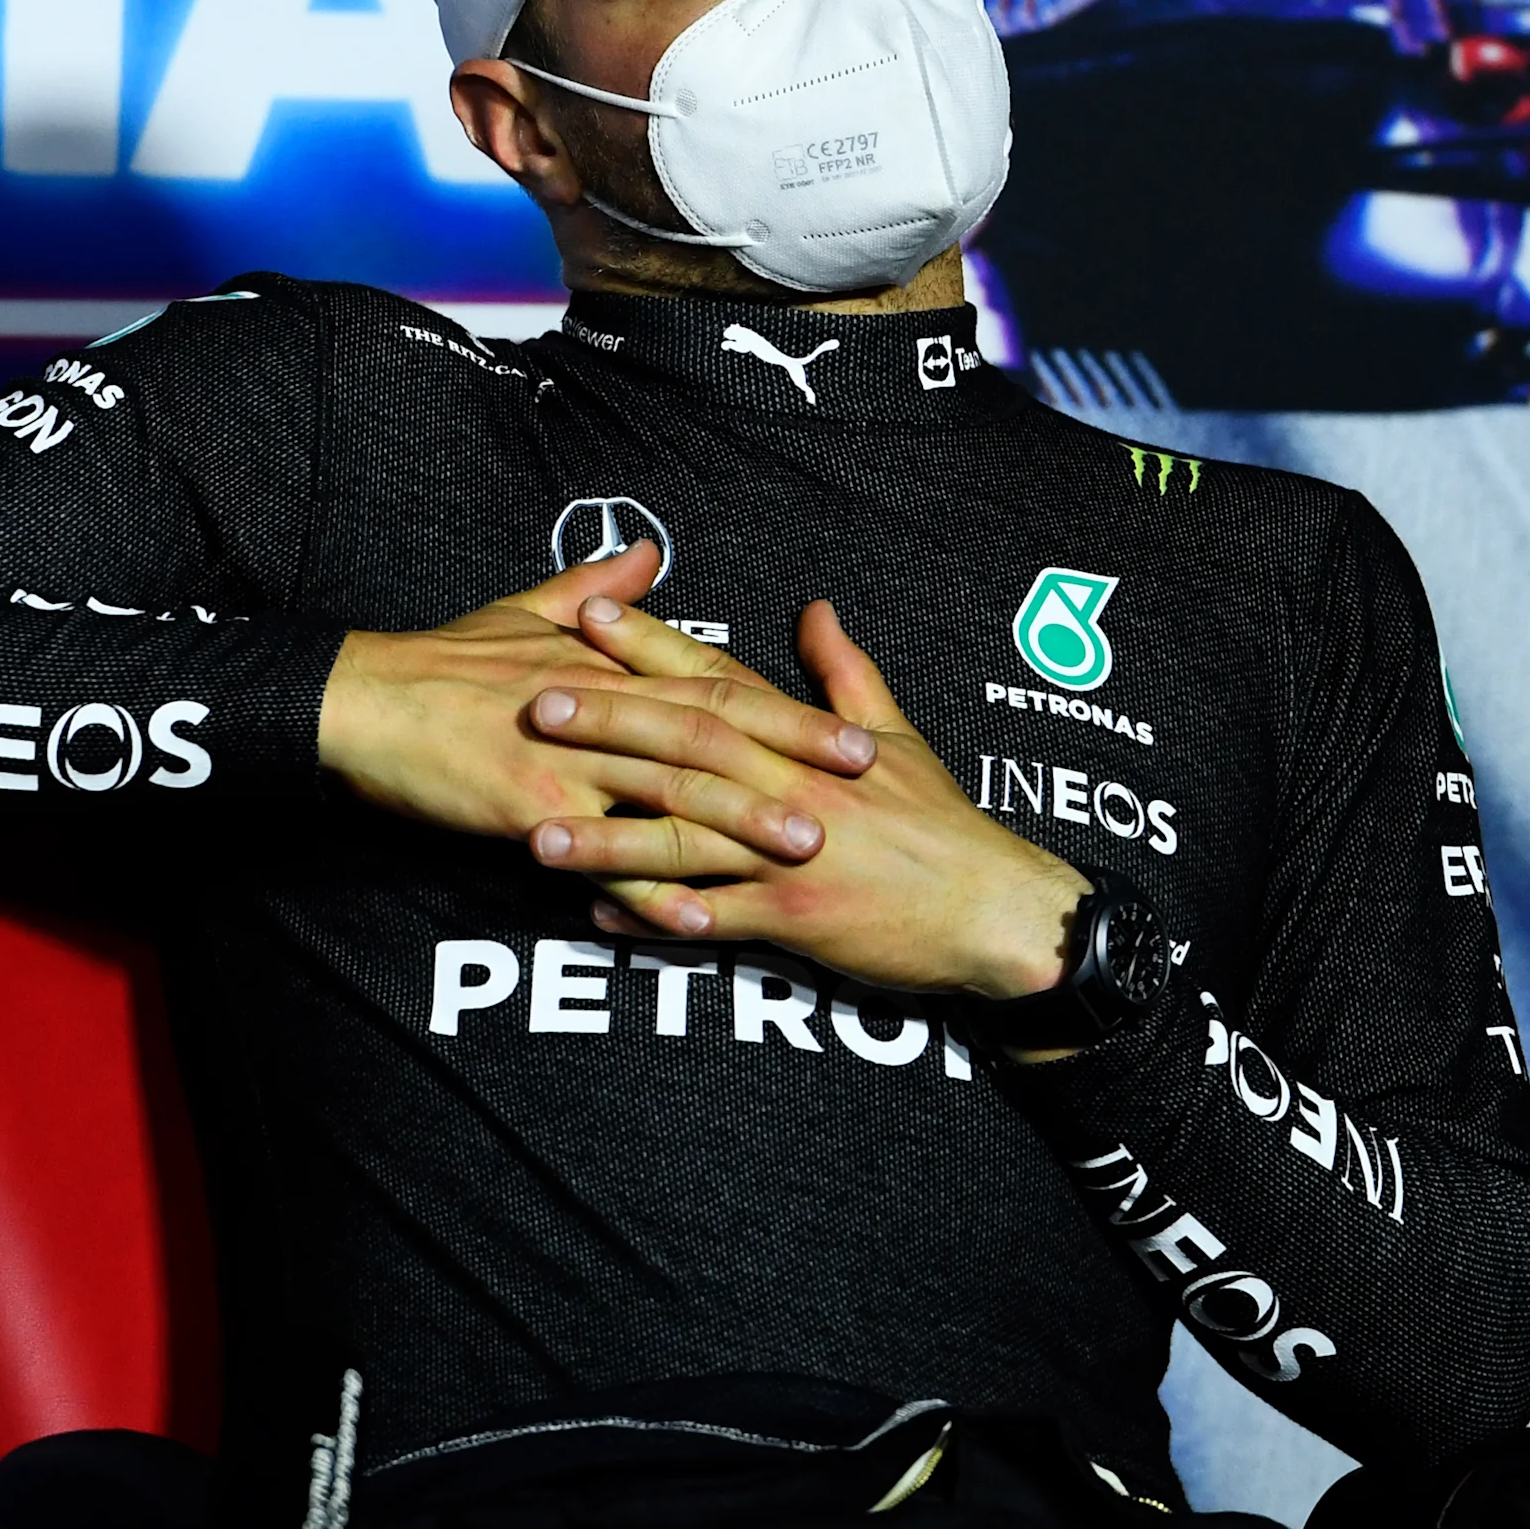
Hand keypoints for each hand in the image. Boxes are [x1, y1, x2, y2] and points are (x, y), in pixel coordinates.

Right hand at [316, 544, 869, 861]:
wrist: (359, 703)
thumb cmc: (438, 661)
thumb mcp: (521, 611)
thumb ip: (594, 590)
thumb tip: (648, 554)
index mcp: (607, 668)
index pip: (716, 688)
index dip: (789, 712)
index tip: (853, 736)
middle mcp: (600, 711)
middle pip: (712, 735)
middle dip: (791, 761)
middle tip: (858, 789)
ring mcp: (566, 762)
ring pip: (669, 792)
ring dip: (742, 823)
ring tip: (803, 849)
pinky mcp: (529, 810)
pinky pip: (603, 858)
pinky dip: (653, 891)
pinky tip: (699, 919)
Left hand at [528, 597, 1089, 1003]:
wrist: (995, 911)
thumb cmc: (945, 825)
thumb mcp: (901, 735)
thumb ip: (846, 673)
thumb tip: (814, 608)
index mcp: (809, 741)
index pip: (720, 680)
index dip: (653, 647)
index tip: (592, 617)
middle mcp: (792, 788)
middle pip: (686, 747)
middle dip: (607, 724)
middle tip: (534, 704)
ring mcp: (791, 854)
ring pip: (684, 840)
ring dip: (607, 836)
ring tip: (535, 832)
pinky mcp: (796, 918)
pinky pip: (711, 920)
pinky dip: (652, 920)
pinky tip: (594, 917)